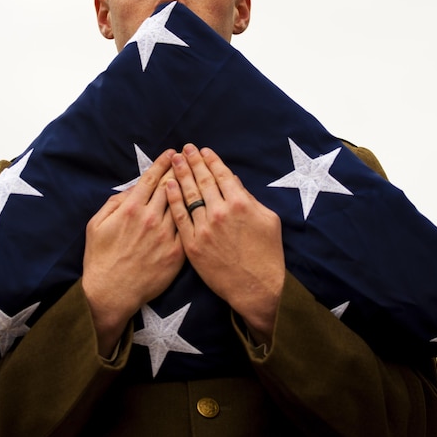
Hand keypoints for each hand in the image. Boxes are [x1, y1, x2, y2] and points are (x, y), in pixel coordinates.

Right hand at [83, 150, 184, 354]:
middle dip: (181, 170)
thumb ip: (114, 203)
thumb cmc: (100, 259)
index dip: (163, 163)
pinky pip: (190, 229)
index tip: (172, 153)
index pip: (151, 178)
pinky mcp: (177, 254)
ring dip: (192, 188)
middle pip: (171, 187)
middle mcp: (150, 219)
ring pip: (184, 205)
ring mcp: (166, 236)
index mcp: (131, 209)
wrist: (112, 293)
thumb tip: (133, 190)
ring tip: (200, 176)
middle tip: (191, 158)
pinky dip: (196, 215)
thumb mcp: (96, 225)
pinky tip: (202, 207)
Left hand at [165, 144, 284, 344]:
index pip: (222, 175)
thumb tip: (233, 181)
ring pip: (188, 195)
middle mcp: (220, 212)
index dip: (211, 160)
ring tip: (174, 160)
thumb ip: (250, 198)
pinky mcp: (193, 245)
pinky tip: (168, 185)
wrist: (256, 288)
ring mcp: (205, 228)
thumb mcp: (268, 220)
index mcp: (241, 203)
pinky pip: (180, 217)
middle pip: (203, 180)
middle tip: (184, 149)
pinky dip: (173, 199)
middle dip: (193, 162)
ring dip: (180, 174)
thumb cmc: (267, 255)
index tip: (202, 150)